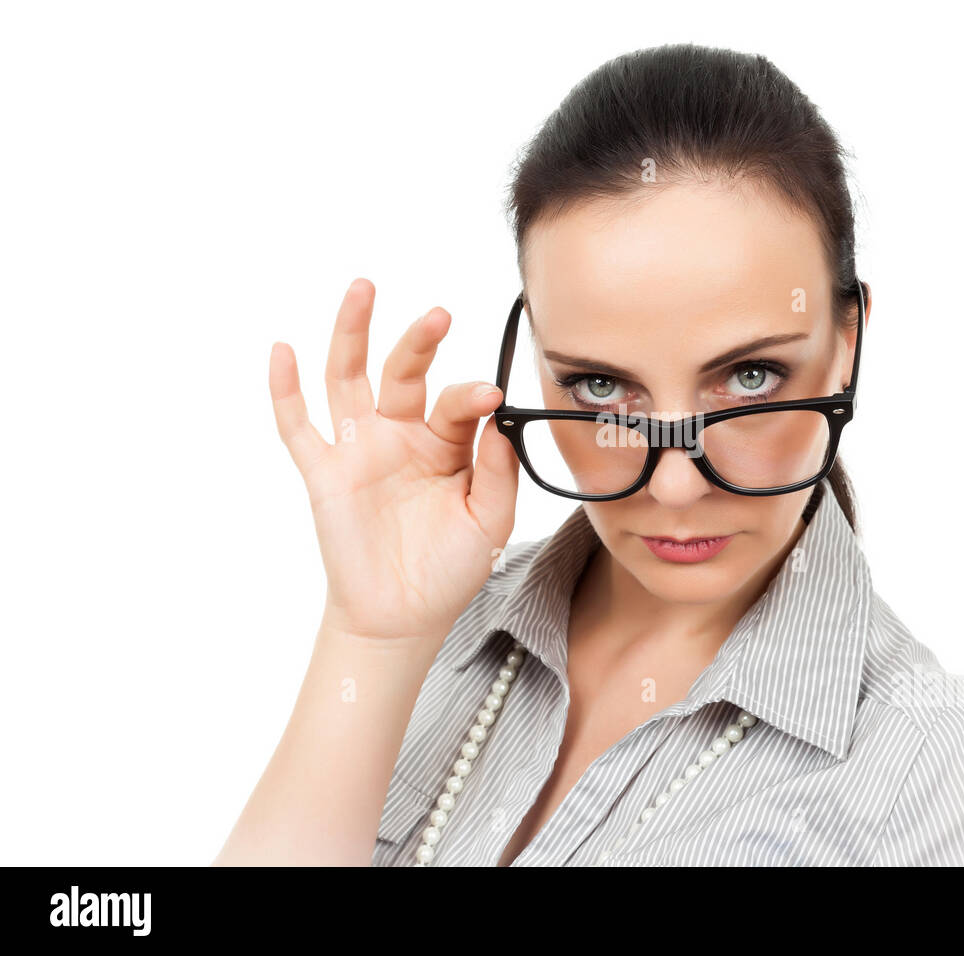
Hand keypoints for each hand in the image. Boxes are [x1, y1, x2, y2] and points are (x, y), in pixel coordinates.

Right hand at [268, 278, 518, 645]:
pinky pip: (298, 426)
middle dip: (419, 342)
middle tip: (438, 315)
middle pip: (404, 373)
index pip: (457, 403)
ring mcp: (360, 450)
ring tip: (363, 289)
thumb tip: (502, 425)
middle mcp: (401, 436)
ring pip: (349, 379)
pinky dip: (286, 389)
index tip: (490, 398)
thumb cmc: (449, 568)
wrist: (403, 617)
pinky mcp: (325, 473)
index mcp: (446, 445)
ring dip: (352, 333)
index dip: (473, 397)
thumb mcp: (489, 522)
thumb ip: (498, 474)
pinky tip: (283, 351)